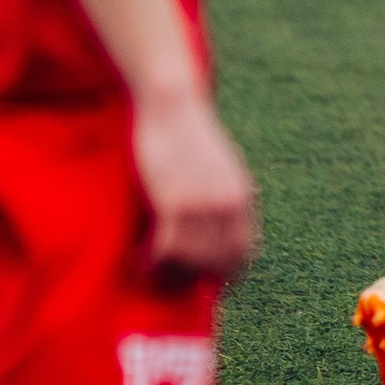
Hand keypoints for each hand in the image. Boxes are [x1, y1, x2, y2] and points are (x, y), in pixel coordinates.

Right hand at [134, 87, 256, 277]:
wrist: (173, 103)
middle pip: (219, 262)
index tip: (205, 281)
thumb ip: (226, 193)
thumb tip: (226, 217)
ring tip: (151, 268)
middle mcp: (229, 204)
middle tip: (169, 279)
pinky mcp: (175, 202)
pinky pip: (168, 249)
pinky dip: (153, 261)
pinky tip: (140, 258)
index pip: (244, 251)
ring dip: (169, 272)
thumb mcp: (221, 166)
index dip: (226, 272)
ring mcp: (203, 204)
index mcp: (242, 196)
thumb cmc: (190, 133)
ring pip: (192, 260)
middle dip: (194, 278)